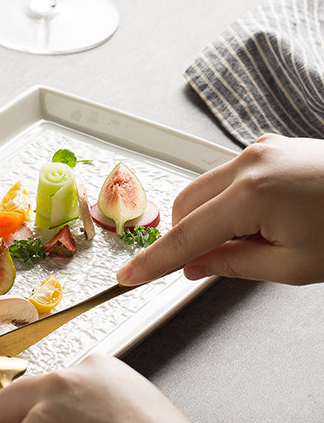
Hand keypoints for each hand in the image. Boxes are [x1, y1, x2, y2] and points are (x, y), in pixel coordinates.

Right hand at [117, 134, 323, 285]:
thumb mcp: (294, 264)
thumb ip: (233, 265)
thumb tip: (195, 266)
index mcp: (252, 195)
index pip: (185, 236)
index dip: (154, 262)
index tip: (128, 276)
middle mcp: (247, 163)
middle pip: (184, 206)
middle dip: (185, 239)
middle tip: (205, 267)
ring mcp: (256, 150)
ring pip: (202, 190)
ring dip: (206, 220)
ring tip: (248, 242)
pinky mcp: (266, 147)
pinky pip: (224, 177)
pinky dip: (224, 203)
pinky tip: (252, 221)